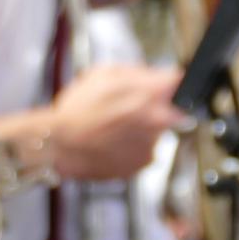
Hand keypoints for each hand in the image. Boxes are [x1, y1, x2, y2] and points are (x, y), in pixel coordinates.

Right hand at [49, 64, 187, 180]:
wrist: (59, 145)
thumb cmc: (77, 111)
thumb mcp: (106, 74)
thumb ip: (142, 74)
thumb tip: (164, 76)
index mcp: (151, 99)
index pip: (179, 86)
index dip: (170, 85)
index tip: (164, 86)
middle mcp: (156, 126)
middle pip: (168, 111)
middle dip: (152, 108)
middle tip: (125, 108)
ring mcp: (149, 149)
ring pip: (154, 132)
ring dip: (139, 129)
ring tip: (112, 126)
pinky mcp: (140, 166)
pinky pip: (142, 151)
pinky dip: (131, 146)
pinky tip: (111, 141)